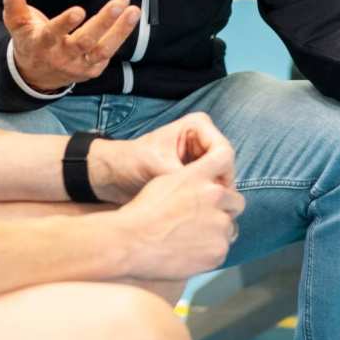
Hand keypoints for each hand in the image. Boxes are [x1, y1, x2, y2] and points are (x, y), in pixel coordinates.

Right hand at [3, 0, 140, 92]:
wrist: (35, 77)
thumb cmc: (28, 42)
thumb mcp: (16, 24)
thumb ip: (14, 2)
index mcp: (42, 44)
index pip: (53, 34)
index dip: (65, 24)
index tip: (78, 11)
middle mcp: (62, 57)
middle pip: (85, 41)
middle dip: (103, 23)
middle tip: (117, 4)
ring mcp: (79, 66)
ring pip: (103, 50)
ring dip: (121, 31)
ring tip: (133, 11)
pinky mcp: (92, 69)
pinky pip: (109, 53)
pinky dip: (120, 35)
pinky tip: (130, 17)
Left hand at [89, 112, 234, 203]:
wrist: (113, 174)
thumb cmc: (131, 162)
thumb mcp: (159, 167)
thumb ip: (186, 177)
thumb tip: (209, 195)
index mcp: (198, 126)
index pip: (225, 154)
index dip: (220, 177)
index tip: (206, 195)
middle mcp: (204, 138)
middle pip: (226, 169)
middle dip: (215, 189)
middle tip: (202, 210)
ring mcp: (201, 156)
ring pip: (220, 182)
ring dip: (209, 197)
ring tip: (195, 213)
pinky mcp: (196, 173)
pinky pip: (210, 188)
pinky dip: (203, 201)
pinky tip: (192, 213)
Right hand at [110, 143, 244, 280]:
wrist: (133, 241)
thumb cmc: (144, 212)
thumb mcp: (166, 181)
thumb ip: (192, 178)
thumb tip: (207, 183)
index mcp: (199, 175)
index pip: (224, 157)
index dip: (226, 171)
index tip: (222, 181)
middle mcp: (214, 195)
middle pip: (236, 201)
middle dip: (225, 209)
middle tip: (206, 218)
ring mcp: (219, 224)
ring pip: (229, 227)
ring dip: (217, 231)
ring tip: (191, 237)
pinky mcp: (219, 250)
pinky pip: (222, 249)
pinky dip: (210, 251)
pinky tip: (190, 250)